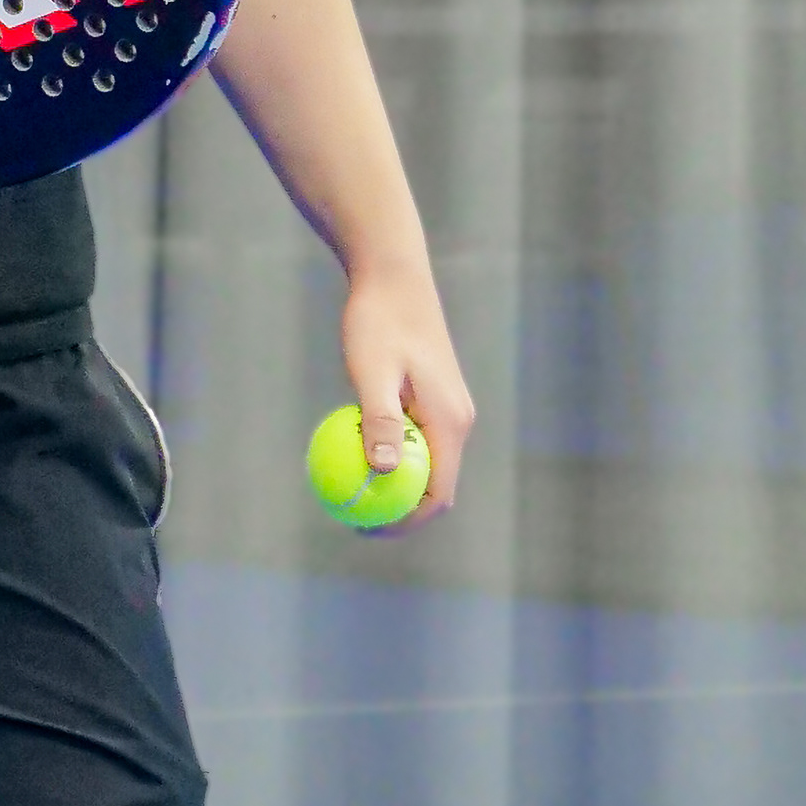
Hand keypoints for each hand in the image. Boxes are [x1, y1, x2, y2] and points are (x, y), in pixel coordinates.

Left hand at [339, 260, 477, 528]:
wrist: (393, 278)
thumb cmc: (378, 321)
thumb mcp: (373, 372)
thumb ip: (381, 421)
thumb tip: (384, 470)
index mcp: (450, 422)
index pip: (438, 494)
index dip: (406, 521)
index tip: (365, 528)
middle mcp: (456, 421)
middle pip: (434, 486)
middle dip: (398, 510)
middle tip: (352, 518)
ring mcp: (447, 410)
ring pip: (424, 464)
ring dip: (393, 483)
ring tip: (348, 492)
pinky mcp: (432, 399)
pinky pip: (414, 441)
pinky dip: (388, 455)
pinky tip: (351, 454)